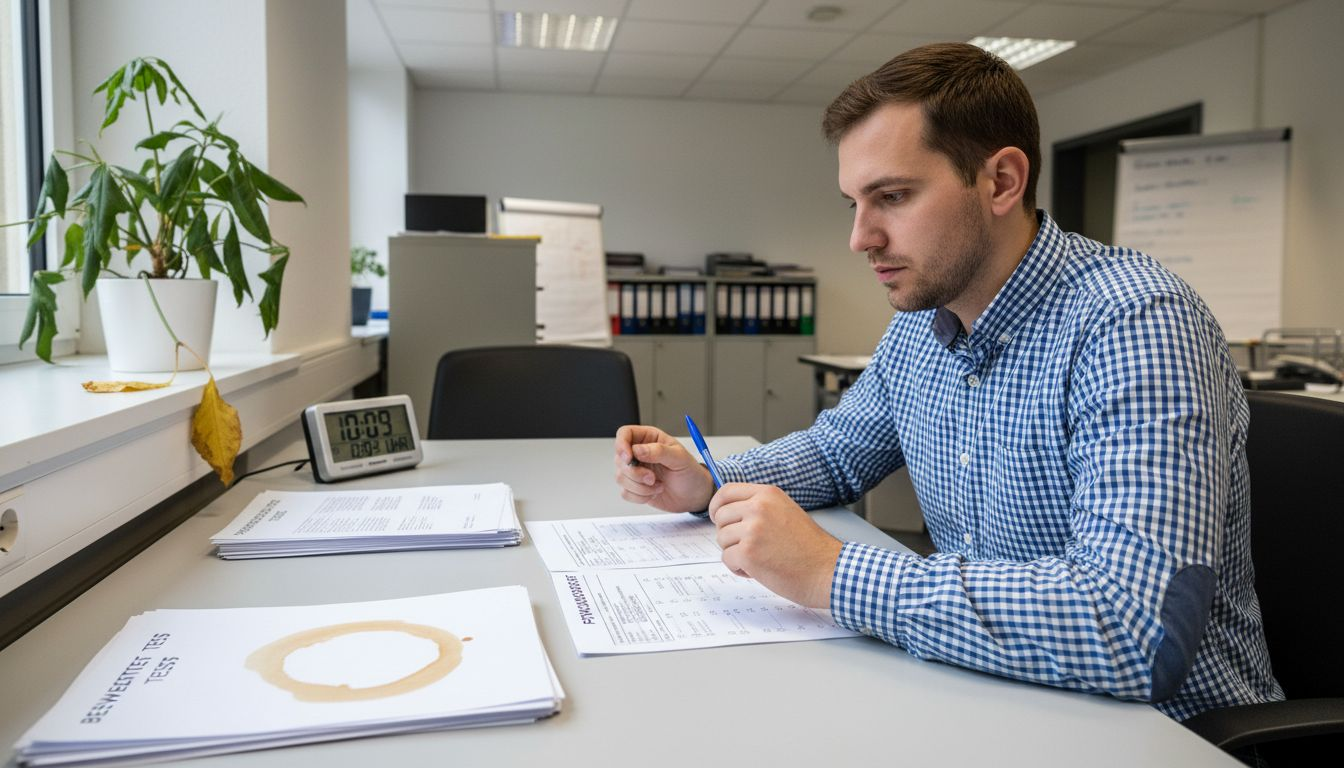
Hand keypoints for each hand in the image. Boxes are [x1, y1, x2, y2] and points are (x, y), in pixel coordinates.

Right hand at [613, 425, 715, 512]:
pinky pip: (626, 493)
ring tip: (658, 485)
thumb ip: (659, 451)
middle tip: (652, 478)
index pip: (624, 434)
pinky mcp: (635, 487)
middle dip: (635, 473)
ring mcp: (636, 471)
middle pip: (619, 459)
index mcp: (649, 439)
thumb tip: (637, 450)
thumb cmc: (690, 472)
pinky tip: (654, 492)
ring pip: (620, 477)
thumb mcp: (680, 458)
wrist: (694, 495)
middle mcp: (639, 453)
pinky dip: (640, 496)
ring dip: (640, 486)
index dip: (621, 444)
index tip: (629, 458)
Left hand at [708, 483, 842, 608]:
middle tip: (749, 546)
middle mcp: (758, 507)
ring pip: (722, 539)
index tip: (718, 517)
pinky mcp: (748, 553)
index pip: (726, 491)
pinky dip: (739, 568)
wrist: (827, 570)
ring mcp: (752, 530)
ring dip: (735, 552)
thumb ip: (760, 507)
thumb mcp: (785, 511)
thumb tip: (729, 511)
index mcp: (767, 494)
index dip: (717, 506)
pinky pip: (727, 559)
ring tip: (760, 559)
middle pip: (721, 517)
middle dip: (729, 534)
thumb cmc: (810, 547)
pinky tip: (759, 570)